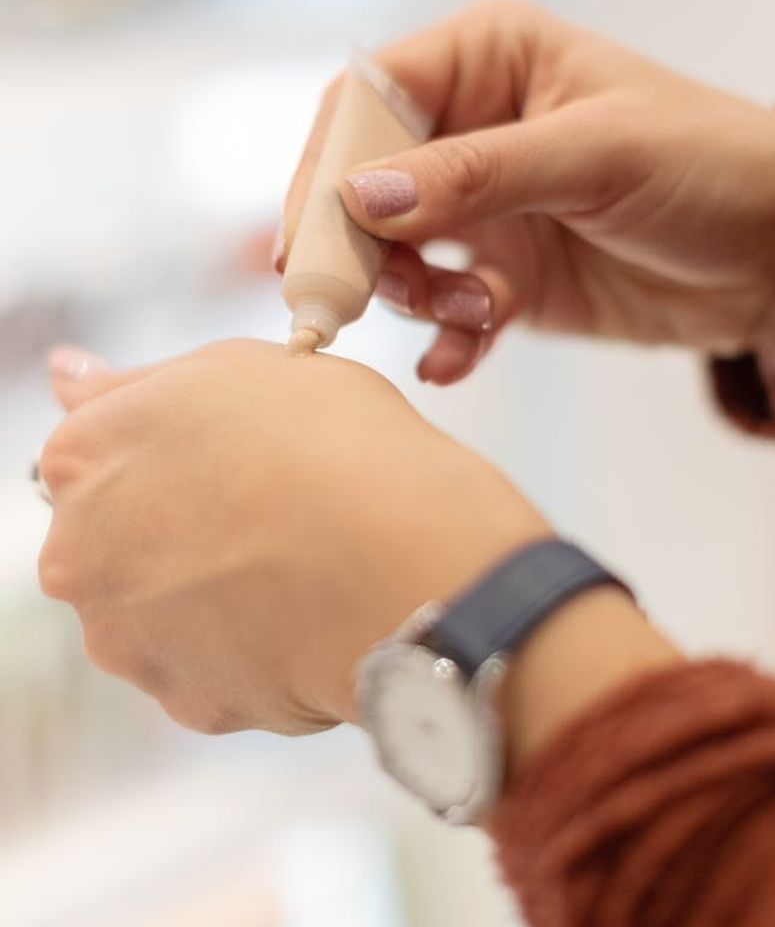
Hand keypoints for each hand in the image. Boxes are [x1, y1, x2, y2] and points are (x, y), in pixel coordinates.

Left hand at [37, 340, 551, 735]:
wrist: (408, 561)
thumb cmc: (340, 448)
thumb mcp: (245, 369)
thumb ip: (143, 381)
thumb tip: (69, 375)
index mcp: (86, 455)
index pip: (96, 450)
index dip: (175, 447)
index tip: (232, 453)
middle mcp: (82, 554)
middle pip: (121, 536)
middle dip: (183, 524)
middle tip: (277, 505)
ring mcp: (130, 639)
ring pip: (164, 609)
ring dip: (215, 590)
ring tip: (304, 562)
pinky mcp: (189, 703)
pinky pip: (216, 668)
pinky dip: (254, 647)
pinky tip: (311, 612)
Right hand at [278, 0, 774, 388]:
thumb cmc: (712, 166)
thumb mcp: (599, 156)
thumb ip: (479, 175)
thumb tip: (360, 197)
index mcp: (489, 57)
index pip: (368, 99)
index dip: (327, 165)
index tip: (311, 239)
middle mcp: (474, 127)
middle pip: (364, 181)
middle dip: (355, 244)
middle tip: (345, 303)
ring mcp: (489, 207)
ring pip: (397, 252)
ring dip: (413, 293)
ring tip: (469, 315)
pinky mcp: (511, 275)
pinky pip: (449, 309)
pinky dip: (446, 338)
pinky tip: (454, 364)